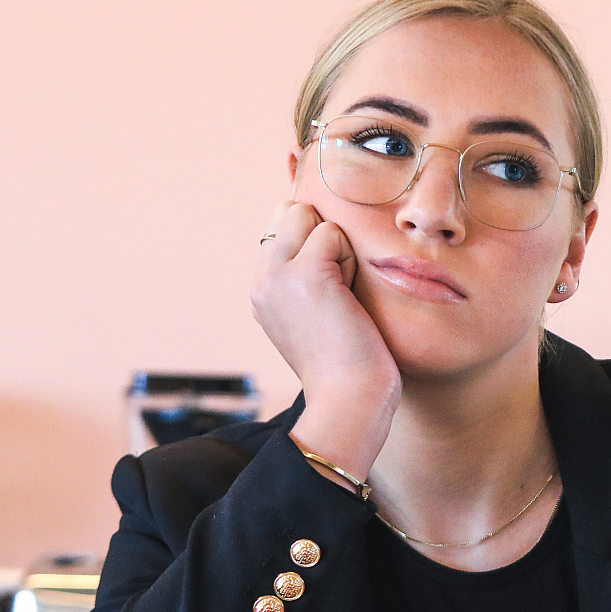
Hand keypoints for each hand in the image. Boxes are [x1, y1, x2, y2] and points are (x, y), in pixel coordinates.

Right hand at [250, 202, 399, 478]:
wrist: (348, 400)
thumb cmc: (347, 364)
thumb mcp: (314, 314)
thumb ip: (306, 276)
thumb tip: (325, 234)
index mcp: (261, 289)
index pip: (280, 227)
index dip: (313, 241)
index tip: (329, 288)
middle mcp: (261, 279)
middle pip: (289, 211)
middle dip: (322, 235)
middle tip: (337, 287)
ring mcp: (277, 274)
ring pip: (307, 215)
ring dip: (337, 247)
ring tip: (342, 294)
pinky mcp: (304, 273)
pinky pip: (331, 233)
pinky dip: (349, 258)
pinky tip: (347, 297)